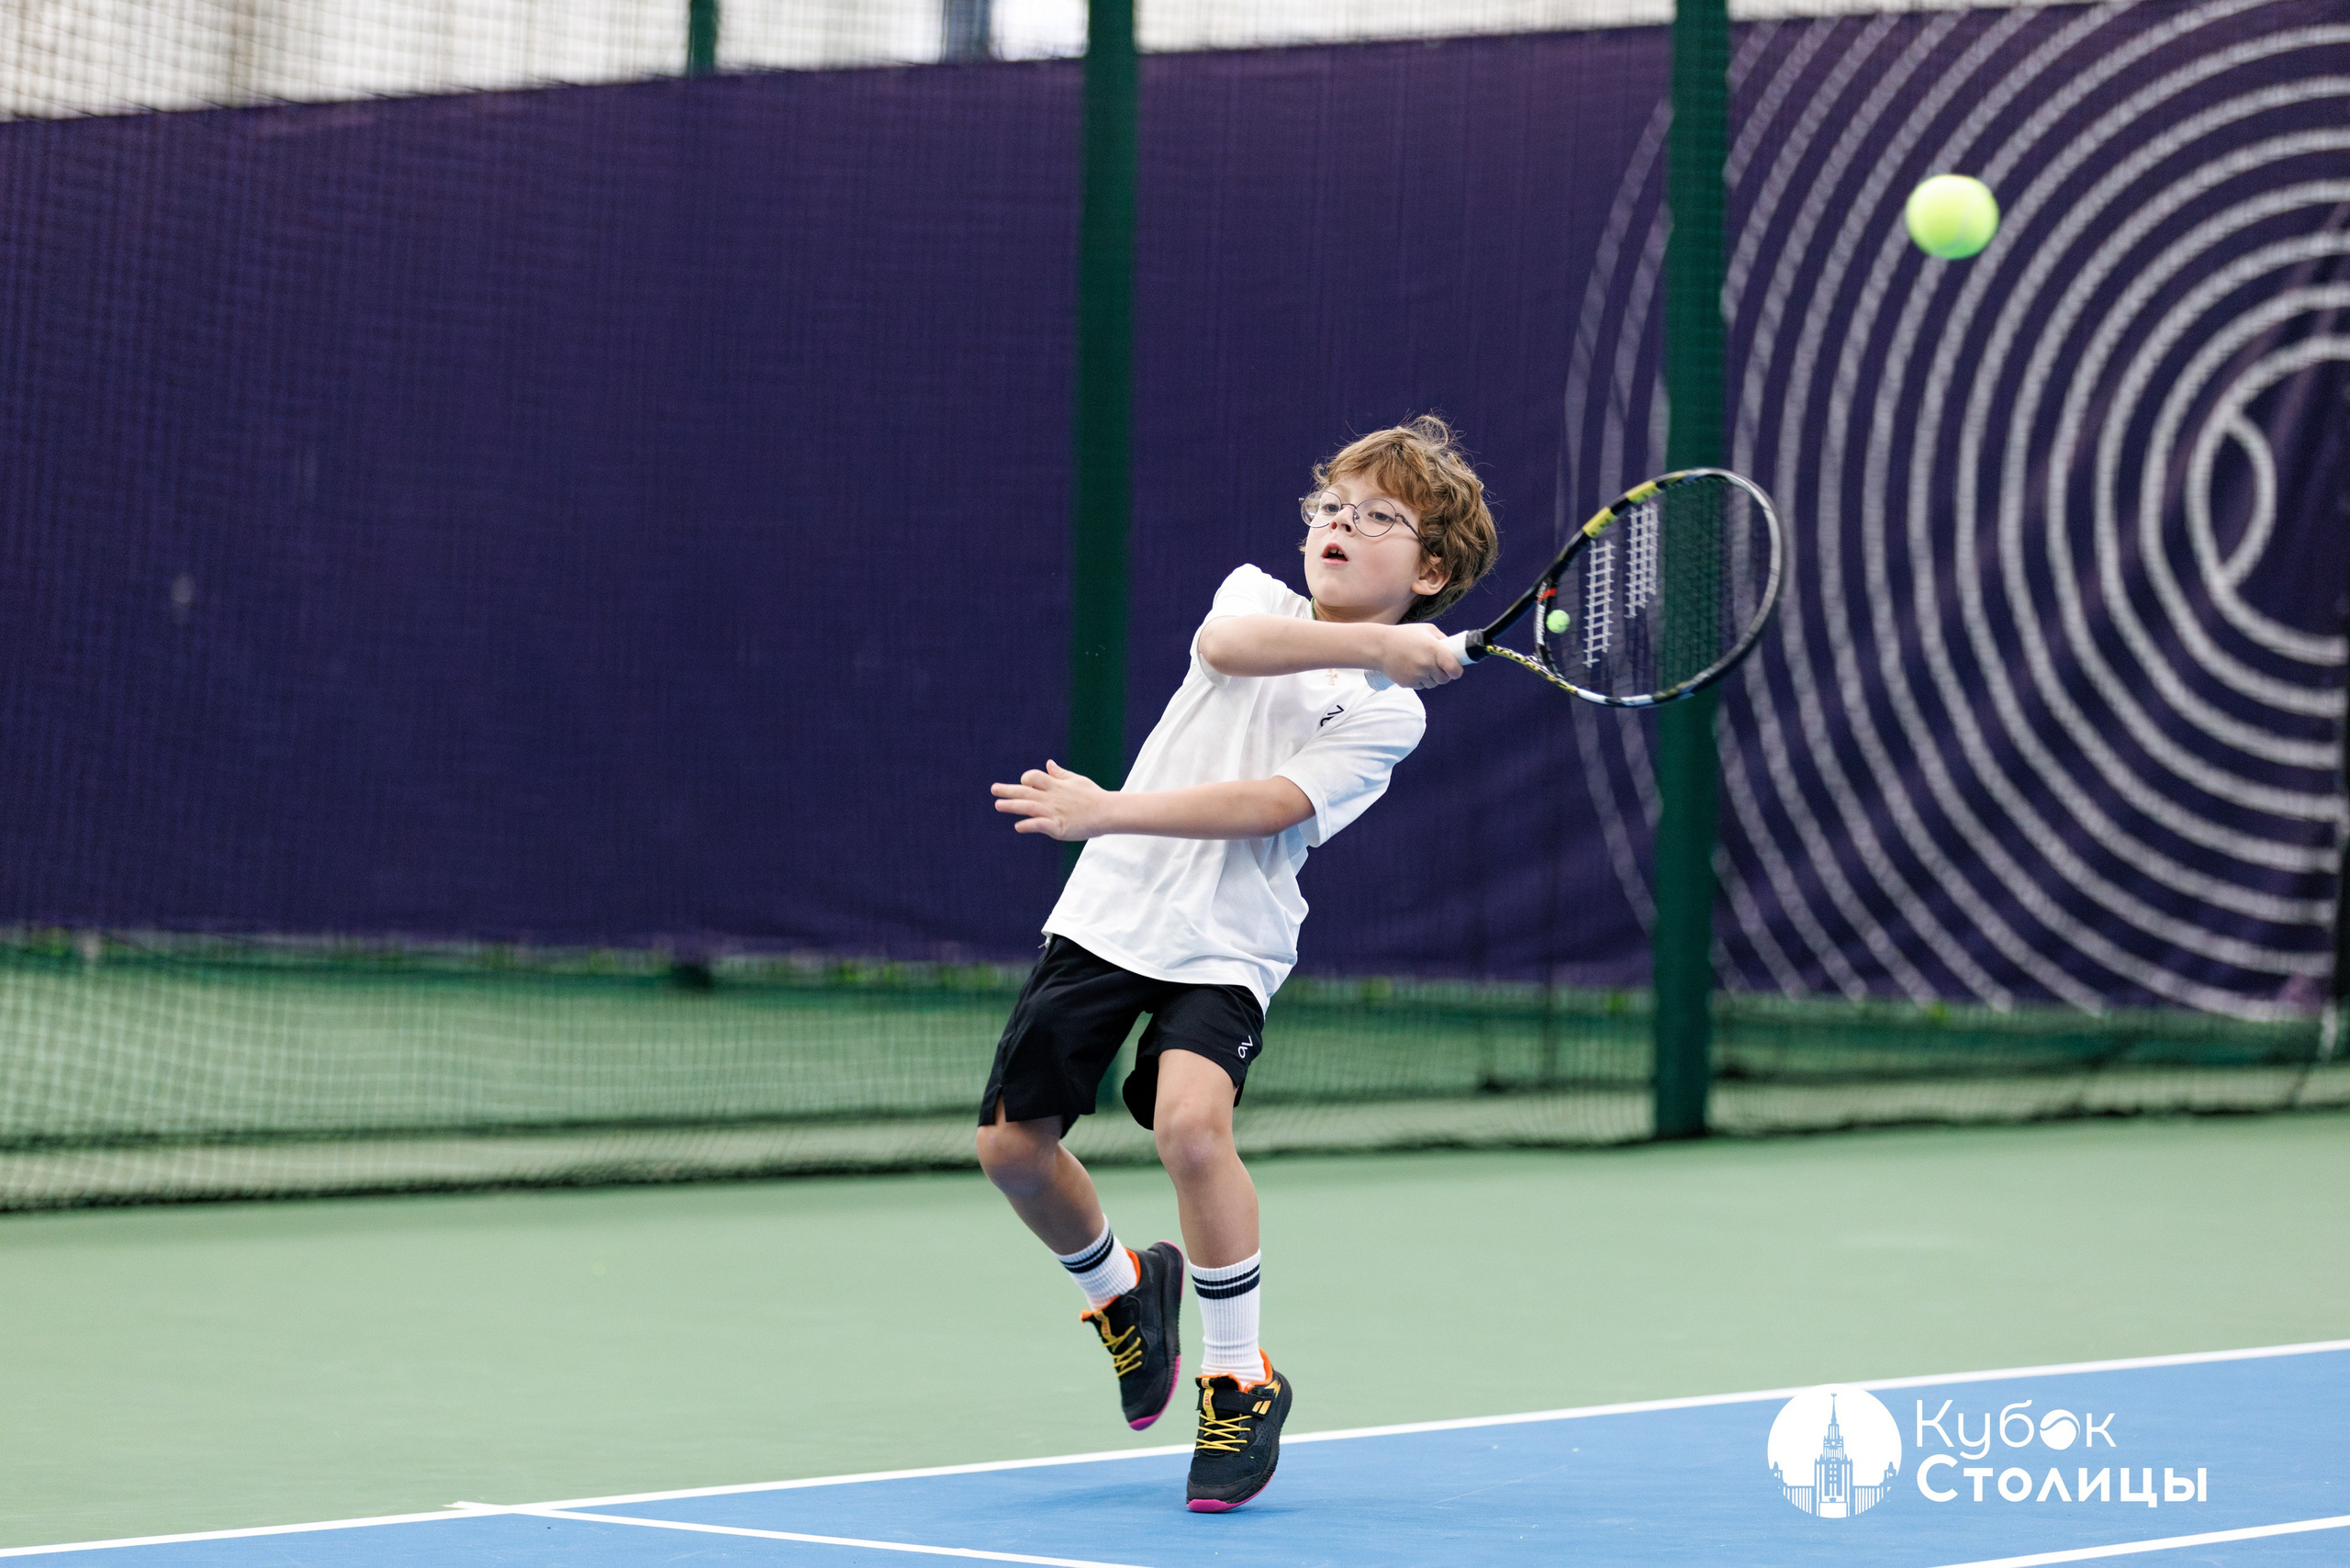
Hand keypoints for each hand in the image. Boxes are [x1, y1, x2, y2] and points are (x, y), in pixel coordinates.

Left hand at [991, 760, 1113, 840]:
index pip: (1034, 777)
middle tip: (994, 789)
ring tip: (998, 805)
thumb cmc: (1093, 796)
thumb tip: (1048, 763)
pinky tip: (1018, 826)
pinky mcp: (1059, 827)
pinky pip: (1040, 825)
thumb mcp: (1076, 780)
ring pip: (1029, 807)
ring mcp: (1055, 812)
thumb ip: (1060, 774)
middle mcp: (1052, 797)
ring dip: (1012, 806)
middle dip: (1008, 790)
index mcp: (1056, 786)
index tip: (1023, 783)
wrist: (1108, 812)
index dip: (1026, 779)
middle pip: (1026, 791)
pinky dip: (1028, 825)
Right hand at [1374, 623, 1464, 690]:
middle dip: (1443, 674)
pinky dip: (1419, 680)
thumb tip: (1455, 650)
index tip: (1454, 669)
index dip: (1456, 671)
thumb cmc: (1404, 636)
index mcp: (1435, 649)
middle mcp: (1427, 664)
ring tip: (1421, 665)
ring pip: (1433, 684)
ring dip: (1431, 678)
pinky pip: (1421, 686)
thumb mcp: (1427, 630)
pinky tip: (1411, 669)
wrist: (1379, 647)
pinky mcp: (1409, 683)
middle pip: (1444, 679)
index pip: (1455, 669)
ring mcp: (1417, 675)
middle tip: (1435, 665)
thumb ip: (1443, 639)